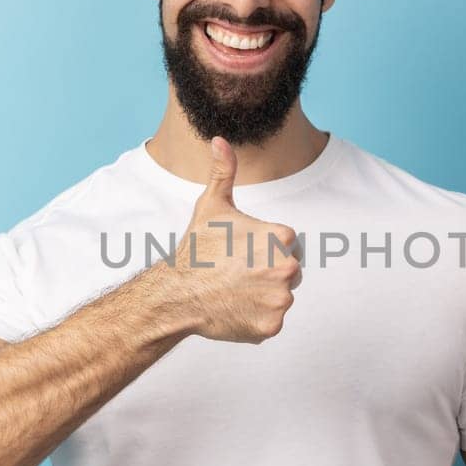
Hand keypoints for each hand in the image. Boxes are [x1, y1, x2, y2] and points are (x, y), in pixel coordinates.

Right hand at [173, 135, 302, 343]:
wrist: (176, 293)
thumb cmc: (196, 248)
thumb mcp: (212, 205)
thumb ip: (224, 171)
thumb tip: (220, 140)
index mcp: (282, 237)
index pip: (287, 244)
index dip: (262, 248)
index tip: (240, 253)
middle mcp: (288, 268)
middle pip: (289, 272)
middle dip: (267, 273)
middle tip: (236, 274)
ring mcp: (280, 299)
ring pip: (280, 297)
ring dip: (262, 297)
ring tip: (234, 291)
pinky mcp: (272, 326)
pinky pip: (271, 321)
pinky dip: (255, 319)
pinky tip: (234, 309)